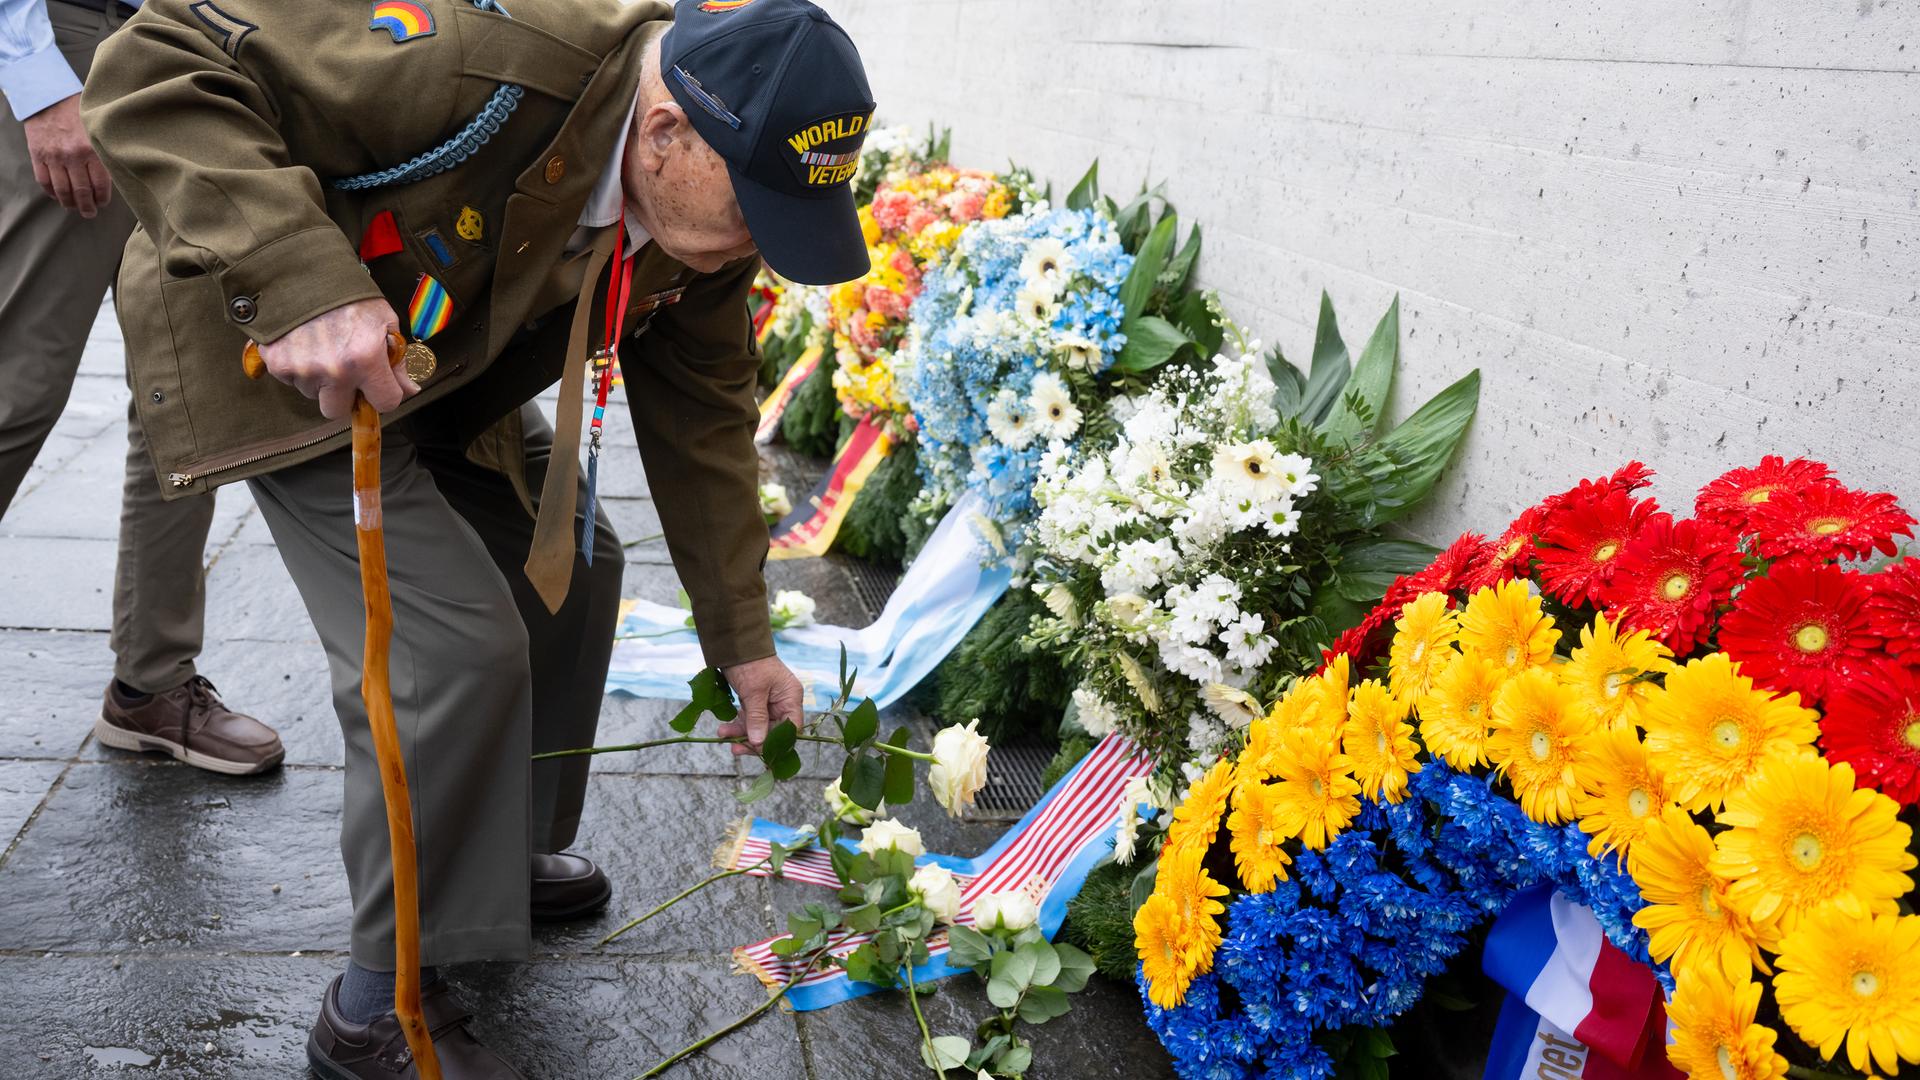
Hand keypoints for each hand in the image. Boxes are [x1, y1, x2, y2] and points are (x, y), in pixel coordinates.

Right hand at [23, 94, 111, 216]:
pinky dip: (51, 193)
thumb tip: (116, 173)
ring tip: (75, 208)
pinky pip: (44, 181)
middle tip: (90, 213)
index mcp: (93, 149)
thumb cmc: (79, 111)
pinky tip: (57, 196)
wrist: (49, 95)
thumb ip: (104, 150)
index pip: (101, 185)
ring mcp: (54, 156)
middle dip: (87, 207)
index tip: (103, 203)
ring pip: (62, 190)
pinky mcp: (38, 154)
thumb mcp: (98, 129)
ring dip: (69, 203)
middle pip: (82, 192)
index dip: (102, 198)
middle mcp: (73, 155)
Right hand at [259, 298, 417, 418]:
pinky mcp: (277, 363)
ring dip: (320, 380)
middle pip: (338, 411)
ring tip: (323, 348)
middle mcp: (334, 369)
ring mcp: (303, 369)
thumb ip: (398, 360)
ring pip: (314, 395)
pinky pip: (291, 381)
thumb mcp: (384, 321)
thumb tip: (409, 390)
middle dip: (344, 396)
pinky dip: (298, 368)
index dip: (385, 394)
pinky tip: (304, 344)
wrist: (301, 270)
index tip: (379, 384)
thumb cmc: (349, 295)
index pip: (385, 403)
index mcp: (366, 358)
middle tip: (346, 371)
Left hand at [718, 654, 804, 756]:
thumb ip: (757, 717)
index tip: (761, 751)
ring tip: (724, 736)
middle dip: (754, 740)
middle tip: (736, 749)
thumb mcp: (753, 691)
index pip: (791, 727)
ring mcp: (768, 703)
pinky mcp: (754, 702)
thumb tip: (758, 742)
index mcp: (790, 697)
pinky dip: (737, 725)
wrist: (734, 644)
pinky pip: (748, 720)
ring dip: (741, 734)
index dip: (778, 742)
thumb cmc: (750, 663)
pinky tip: (724, 730)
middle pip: (773, 731)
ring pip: (758, 727)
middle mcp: (782, 702)